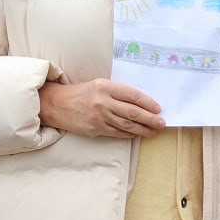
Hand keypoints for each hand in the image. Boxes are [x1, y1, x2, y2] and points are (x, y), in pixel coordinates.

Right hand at [38, 78, 164, 137]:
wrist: (57, 104)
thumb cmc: (82, 93)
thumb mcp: (100, 84)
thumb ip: (119, 92)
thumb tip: (141, 102)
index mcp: (106, 87)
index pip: (133, 96)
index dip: (148, 103)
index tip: (158, 108)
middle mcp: (103, 102)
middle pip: (133, 113)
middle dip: (150, 119)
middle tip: (162, 123)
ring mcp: (99, 117)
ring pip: (127, 125)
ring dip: (143, 129)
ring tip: (154, 131)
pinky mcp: (95, 129)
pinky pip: (117, 133)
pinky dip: (130, 134)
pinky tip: (138, 134)